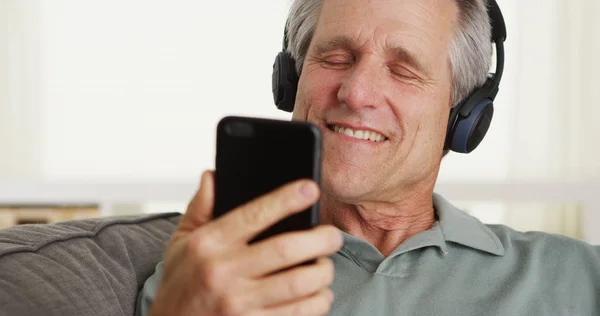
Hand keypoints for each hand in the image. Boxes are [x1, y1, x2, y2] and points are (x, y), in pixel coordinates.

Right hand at [149, 170, 342, 315]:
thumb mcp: (181, 241)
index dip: (287, 199)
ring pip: (297, 284)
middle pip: (285, 250)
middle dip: (320, 239)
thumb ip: (200, 208)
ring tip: (325, 266)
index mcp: (208, 244)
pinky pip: (296, 314)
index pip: (254, 214)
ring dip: (322, 274)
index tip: (310, 189)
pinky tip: (318, 295)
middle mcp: (222, 272)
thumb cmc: (180, 283)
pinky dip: (316, 303)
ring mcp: (237, 304)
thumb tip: (213, 175)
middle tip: (332, 236)